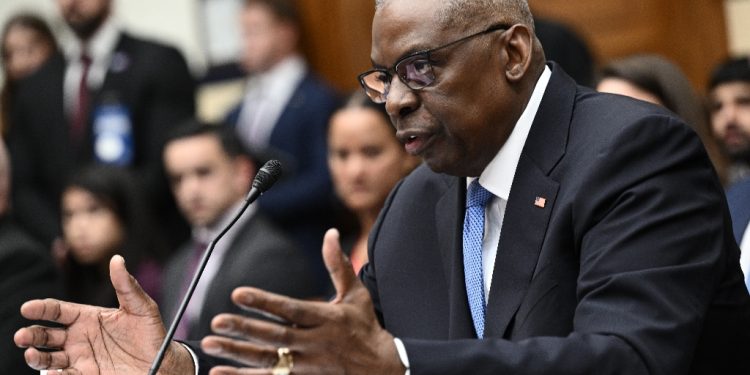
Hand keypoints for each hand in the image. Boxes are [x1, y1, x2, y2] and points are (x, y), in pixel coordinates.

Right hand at [13, 255, 193, 373]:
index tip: (27, 308)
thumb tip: (117, 259)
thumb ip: (127, 285)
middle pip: (47, 335)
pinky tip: (53, 373)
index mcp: (88, 317)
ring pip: (49, 358)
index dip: (42, 309)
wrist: (161, 362)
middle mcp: (79, 337)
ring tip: (31, 355)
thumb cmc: (151, 332)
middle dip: (32, 335)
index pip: (58, 311)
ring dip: (37, 357)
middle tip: (22, 336)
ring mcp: (80, 358)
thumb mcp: (142, 307)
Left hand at [201, 229, 404, 374]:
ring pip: (269, 361)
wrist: (381, 370)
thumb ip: (338, 265)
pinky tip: (219, 372)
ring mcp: (308, 365)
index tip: (238, 293)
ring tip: (210, 345)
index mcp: (326, 319)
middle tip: (217, 321)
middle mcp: (315, 343)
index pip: (291, 309)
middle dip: (245, 329)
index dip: (265, 302)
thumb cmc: (365, 327)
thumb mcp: (356, 295)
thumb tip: (330, 233)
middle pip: (276, 337)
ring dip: (238, 354)